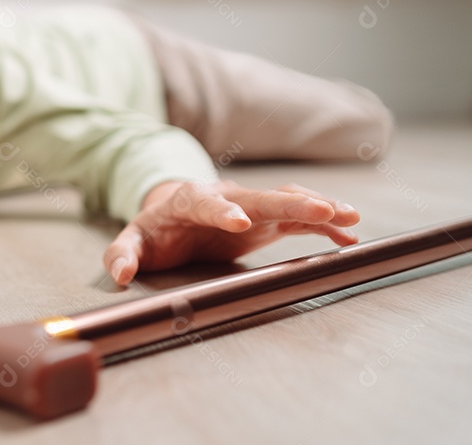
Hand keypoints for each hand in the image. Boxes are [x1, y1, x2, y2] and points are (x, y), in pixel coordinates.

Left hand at [103, 180, 359, 285]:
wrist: (172, 212)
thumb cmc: (154, 229)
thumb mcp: (133, 240)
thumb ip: (123, 254)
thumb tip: (121, 274)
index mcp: (189, 200)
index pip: (206, 201)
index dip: (223, 210)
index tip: (240, 222)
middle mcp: (225, 197)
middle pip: (259, 196)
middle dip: (290, 203)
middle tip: (323, 209)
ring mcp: (249, 206)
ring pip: (285, 200)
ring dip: (317, 207)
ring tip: (350, 216)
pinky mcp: (266, 220)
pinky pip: (297, 218)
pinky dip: (323, 224)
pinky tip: (347, 235)